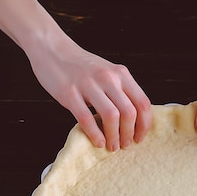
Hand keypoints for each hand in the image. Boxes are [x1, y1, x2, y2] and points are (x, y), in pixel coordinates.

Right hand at [29, 39, 151, 150]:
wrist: (52, 49)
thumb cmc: (80, 66)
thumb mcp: (107, 73)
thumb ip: (119, 91)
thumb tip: (131, 120)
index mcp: (120, 74)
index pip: (142, 102)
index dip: (144, 124)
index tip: (140, 137)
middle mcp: (108, 78)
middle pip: (129, 112)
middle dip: (129, 134)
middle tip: (125, 145)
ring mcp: (88, 85)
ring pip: (111, 116)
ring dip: (114, 136)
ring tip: (112, 146)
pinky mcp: (70, 93)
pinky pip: (87, 119)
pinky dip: (95, 134)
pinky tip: (98, 142)